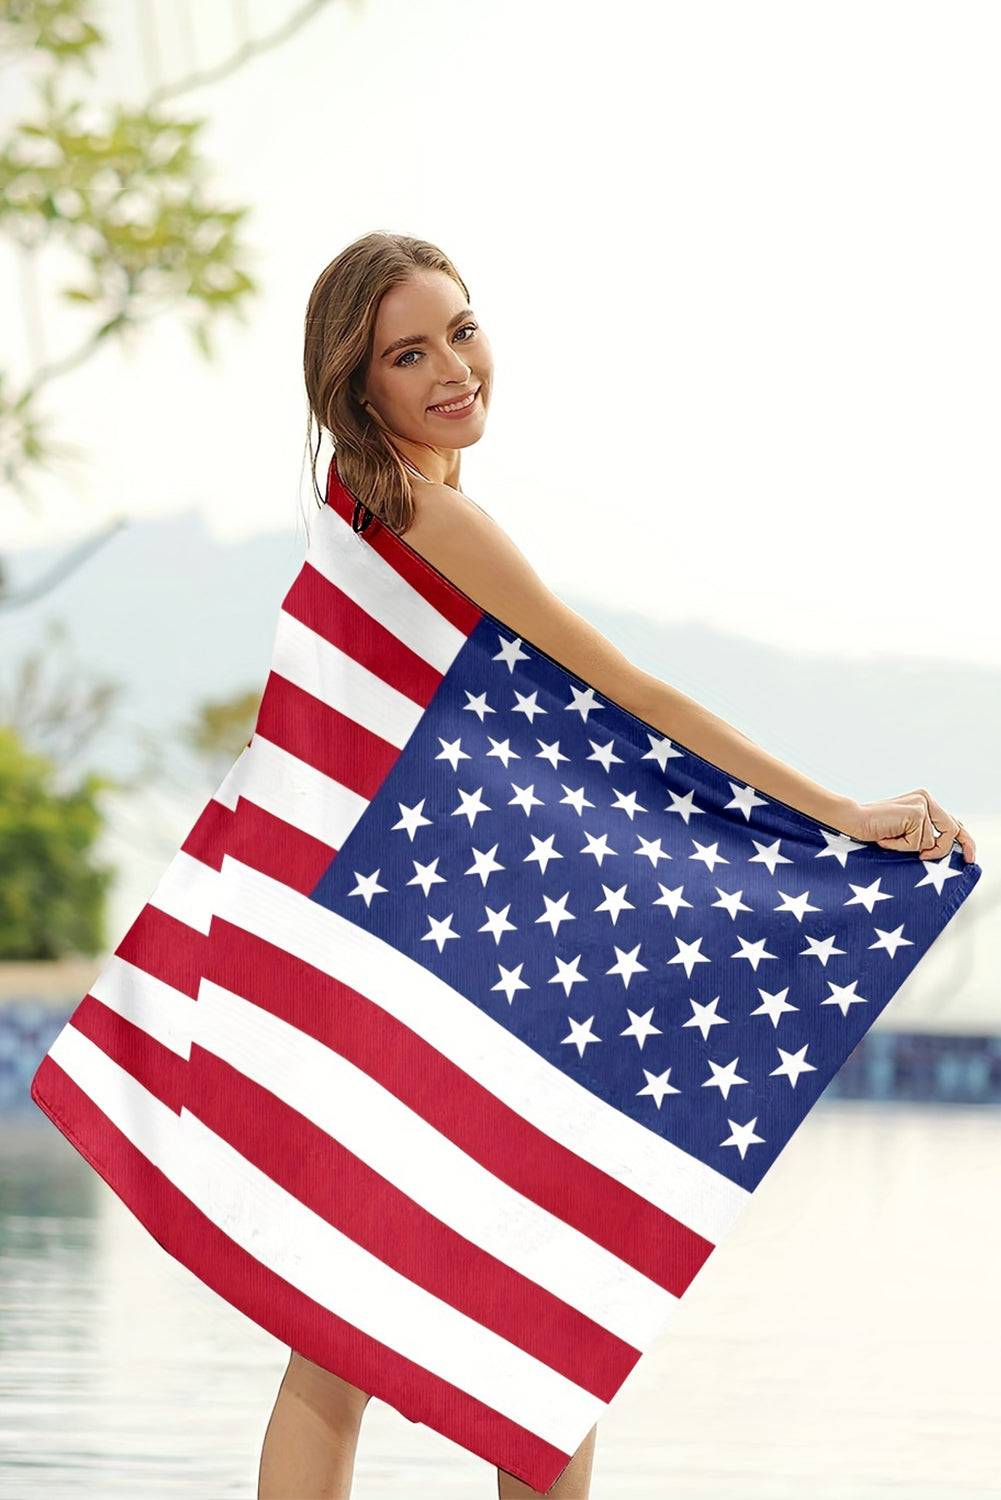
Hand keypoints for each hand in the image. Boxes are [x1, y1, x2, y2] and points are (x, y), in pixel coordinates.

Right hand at [842, 788, 976, 863]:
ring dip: (909, 848)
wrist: (851, 822)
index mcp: (924, 801)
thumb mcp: (905, 833)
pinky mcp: (917, 813)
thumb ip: (925, 834)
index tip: (970, 858)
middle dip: (943, 850)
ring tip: (890, 839)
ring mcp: (922, 804)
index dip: (965, 840)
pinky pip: (918, 844)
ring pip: (931, 842)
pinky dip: (901, 846)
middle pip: (951, 830)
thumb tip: (947, 849)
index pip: (951, 822)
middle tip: (941, 864)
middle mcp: (925, 799)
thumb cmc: (873, 831)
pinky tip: (886, 837)